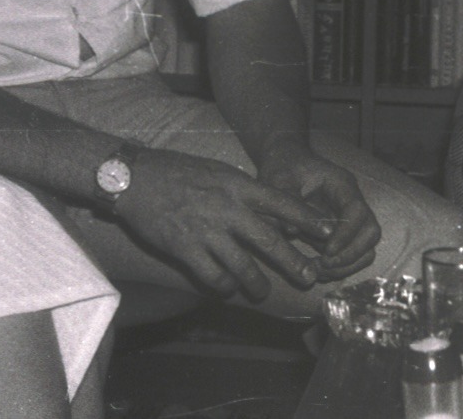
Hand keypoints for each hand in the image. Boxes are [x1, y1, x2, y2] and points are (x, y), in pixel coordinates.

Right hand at [113, 147, 335, 302]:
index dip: (307, 220)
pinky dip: (223, 285)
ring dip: (258, 283)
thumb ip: (242, 190)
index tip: (328, 232)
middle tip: (309, 277)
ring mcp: (207, 231)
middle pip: (270, 241)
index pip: (282, 203)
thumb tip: (268, 208)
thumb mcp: (217, 171)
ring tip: (263, 291)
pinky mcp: (185, 249)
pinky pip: (213, 277)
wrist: (135, 178)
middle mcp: (227, 208)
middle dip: (294, 263)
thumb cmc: (177, 171)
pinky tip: (226, 287)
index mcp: (237, 185)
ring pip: (244, 266)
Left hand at [257, 142, 380, 281]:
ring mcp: (350, 219)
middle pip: (371, 232)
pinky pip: (352, 254)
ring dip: (347, 265)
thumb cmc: (284, 167)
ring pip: (366, 247)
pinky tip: (316, 269)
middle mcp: (352, 202)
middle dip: (351, 254)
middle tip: (324, 264)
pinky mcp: (342, 233)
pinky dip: (339, 267)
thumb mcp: (278, 178)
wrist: (287, 164)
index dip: (347, 234)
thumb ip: (285, 200)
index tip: (327, 251)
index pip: (357, 211)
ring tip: (318, 270)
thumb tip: (291, 231)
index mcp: (341, 185)